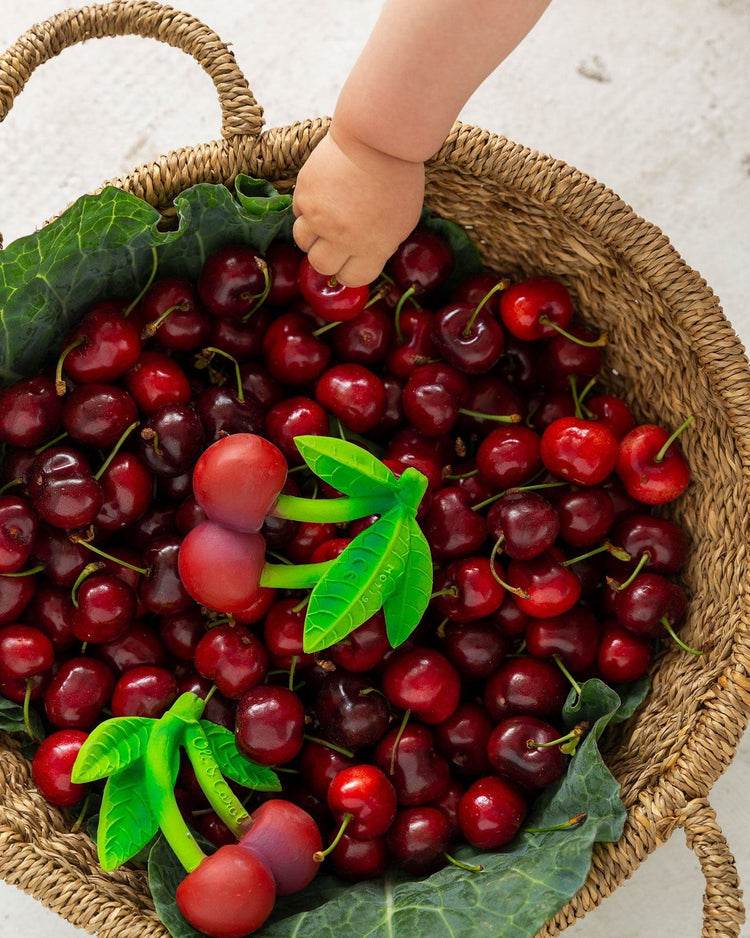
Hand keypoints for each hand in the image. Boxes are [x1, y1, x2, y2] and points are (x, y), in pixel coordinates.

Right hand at [292, 126, 424, 286]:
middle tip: (333, 243)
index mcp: (371, 248)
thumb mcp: (402, 222)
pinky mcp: (304, 194)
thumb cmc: (397, 179)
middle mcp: (342, 238)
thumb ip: (380, 245)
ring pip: (302, 241)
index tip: (349, 262)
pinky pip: (298, 213)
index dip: (349, 272)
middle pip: (321, 265)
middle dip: (327, 257)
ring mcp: (320, 216)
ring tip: (324, 220)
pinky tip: (322, 196)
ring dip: (312, 235)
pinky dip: (307, 209)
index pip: (351, 279)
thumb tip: (362, 258)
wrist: (378, 139)